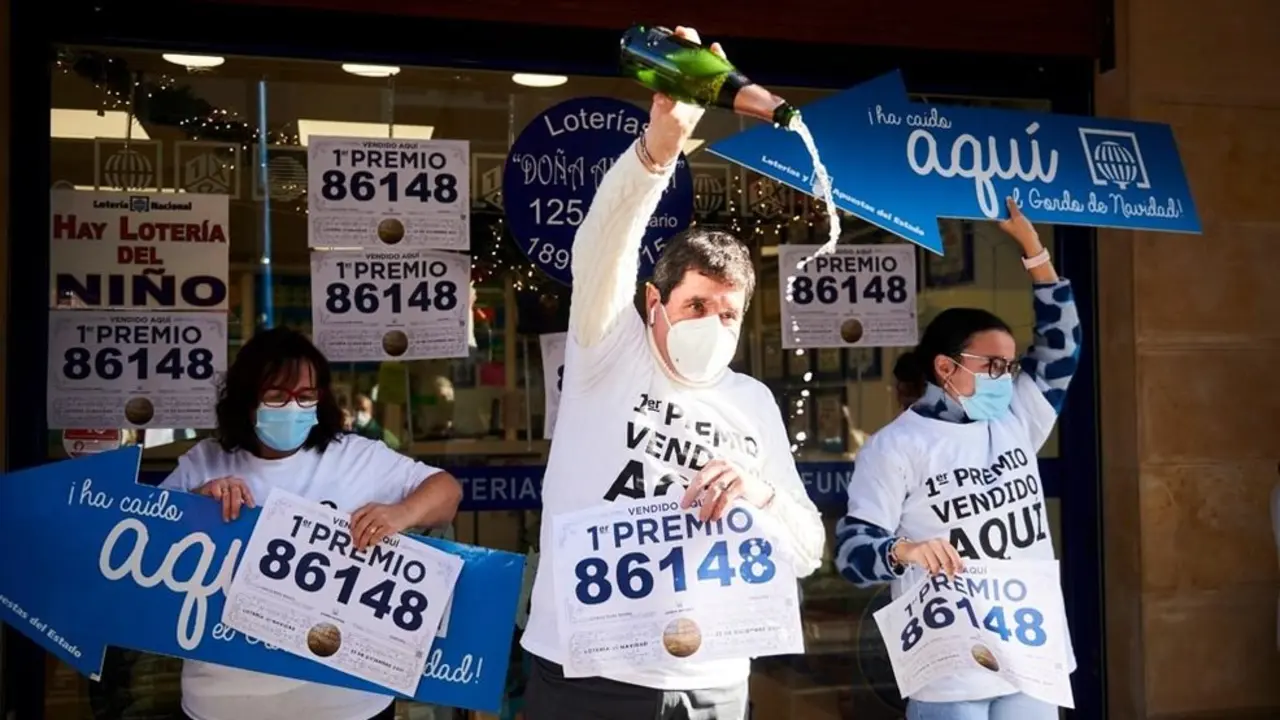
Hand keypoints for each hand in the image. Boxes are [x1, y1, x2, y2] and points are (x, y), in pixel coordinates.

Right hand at [193, 476, 254, 521]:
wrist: (204, 491)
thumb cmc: (221, 495)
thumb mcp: (231, 498)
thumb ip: (237, 502)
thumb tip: (244, 515)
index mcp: (239, 483)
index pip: (246, 490)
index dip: (249, 498)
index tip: (251, 507)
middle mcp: (232, 481)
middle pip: (236, 493)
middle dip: (236, 507)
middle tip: (235, 518)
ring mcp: (222, 482)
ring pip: (226, 495)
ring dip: (227, 508)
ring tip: (226, 518)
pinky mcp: (213, 484)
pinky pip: (217, 491)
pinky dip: (218, 497)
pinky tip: (217, 503)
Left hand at [350, 502, 414, 550]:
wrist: (407, 512)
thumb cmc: (390, 513)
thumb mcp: (378, 509)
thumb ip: (367, 515)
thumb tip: (356, 530)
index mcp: (370, 506)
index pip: (356, 516)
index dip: (352, 526)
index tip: (351, 534)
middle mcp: (375, 512)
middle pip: (360, 526)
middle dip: (356, 537)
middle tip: (355, 544)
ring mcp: (382, 519)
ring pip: (367, 533)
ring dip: (363, 542)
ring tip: (362, 547)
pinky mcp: (389, 527)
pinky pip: (377, 536)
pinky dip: (372, 542)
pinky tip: (372, 544)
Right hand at [643, 26, 725, 166]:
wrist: (660, 143)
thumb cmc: (672, 135)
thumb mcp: (671, 121)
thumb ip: (668, 109)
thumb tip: (664, 97)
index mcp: (703, 97)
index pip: (714, 72)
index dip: (716, 58)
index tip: (712, 47)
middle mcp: (697, 90)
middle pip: (699, 62)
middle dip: (693, 45)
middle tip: (683, 34)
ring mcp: (685, 88)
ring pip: (688, 63)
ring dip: (683, 48)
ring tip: (677, 36)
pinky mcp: (672, 87)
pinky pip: (675, 68)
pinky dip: (672, 57)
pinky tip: (668, 48)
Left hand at [680, 459, 774, 521]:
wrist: (762, 494)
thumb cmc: (737, 491)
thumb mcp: (722, 486)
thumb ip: (708, 489)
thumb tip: (688, 503)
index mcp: (716, 465)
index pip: (698, 477)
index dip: (689, 491)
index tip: (683, 505)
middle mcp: (724, 466)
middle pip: (703, 480)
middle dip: (693, 495)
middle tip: (687, 509)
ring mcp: (734, 473)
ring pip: (714, 490)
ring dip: (706, 506)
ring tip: (703, 518)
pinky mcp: (742, 483)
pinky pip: (727, 497)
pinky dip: (720, 508)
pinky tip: (716, 517)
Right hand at [894, 537, 963, 577]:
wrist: (909, 549)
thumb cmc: (928, 553)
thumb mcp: (939, 553)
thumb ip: (949, 558)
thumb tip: (960, 568)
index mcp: (943, 543)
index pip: (953, 553)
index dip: (958, 563)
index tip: (960, 572)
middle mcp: (935, 543)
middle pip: (946, 560)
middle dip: (949, 571)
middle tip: (950, 578)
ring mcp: (926, 547)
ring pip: (935, 565)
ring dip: (936, 571)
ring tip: (935, 572)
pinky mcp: (918, 552)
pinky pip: (926, 565)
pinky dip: (927, 569)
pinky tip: (927, 568)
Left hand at [997, 197, 1041, 254]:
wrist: (1030, 239)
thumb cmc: (1023, 231)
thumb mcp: (1017, 216)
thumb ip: (1012, 207)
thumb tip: (1008, 199)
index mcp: (1002, 222)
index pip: (998, 210)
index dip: (999, 203)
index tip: (1001, 196)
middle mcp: (1004, 223)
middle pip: (1003, 211)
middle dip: (1006, 204)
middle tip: (1009, 196)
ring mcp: (1010, 223)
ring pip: (1009, 212)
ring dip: (1012, 207)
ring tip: (1014, 200)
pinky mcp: (1015, 223)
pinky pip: (1014, 214)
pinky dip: (1016, 211)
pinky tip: (1020, 207)